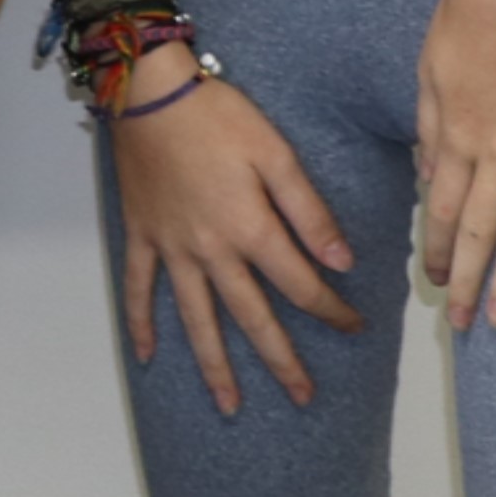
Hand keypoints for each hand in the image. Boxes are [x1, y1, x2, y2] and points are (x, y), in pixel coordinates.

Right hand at [107, 49, 363, 410]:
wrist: (148, 92)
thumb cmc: (218, 116)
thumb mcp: (277, 155)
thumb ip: (309, 211)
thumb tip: (343, 260)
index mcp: (251, 230)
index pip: (301, 285)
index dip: (333, 310)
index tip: (356, 326)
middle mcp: (211, 250)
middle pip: (252, 317)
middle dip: (280, 360)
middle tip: (302, 397)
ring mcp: (172, 247)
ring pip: (196, 316)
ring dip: (213, 363)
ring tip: (229, 403)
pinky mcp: (142, 235)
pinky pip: (140, 287)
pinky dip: (141, 321)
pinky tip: (148, 355)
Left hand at [417, 0, 495, 331]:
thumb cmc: (461, 24)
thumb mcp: (426, 78)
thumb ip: (430, 133)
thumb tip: (428, 178)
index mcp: (453, 139)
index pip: (437, 209)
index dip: (433, 249)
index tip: (428, 282)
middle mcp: (493, 153)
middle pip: (476, 228)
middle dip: (464, 278)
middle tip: (461, 322)